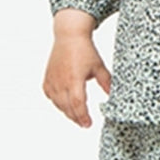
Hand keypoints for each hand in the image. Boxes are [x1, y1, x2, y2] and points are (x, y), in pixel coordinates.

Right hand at [42, 9, 111, 127]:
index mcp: (75, 79)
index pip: (78, 104)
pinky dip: (57, 102)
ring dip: (67, 112)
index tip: (88, 124)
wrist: (69, 36)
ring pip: (58, 103)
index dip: (83, 116)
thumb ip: (106, 82)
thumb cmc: (84, 49)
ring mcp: (53, 79)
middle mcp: (61, 81)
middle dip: (76, 118)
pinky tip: (63, 104)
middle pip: (67, 107)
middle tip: (84, 124)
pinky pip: (50, 95)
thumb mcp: (99, 67)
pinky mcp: (47, 77)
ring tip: (76, 116)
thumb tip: (112, 95)